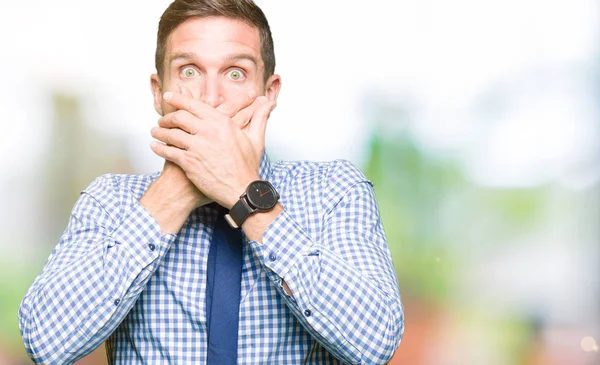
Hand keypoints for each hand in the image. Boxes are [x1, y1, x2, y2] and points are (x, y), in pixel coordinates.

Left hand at [150, 91, 275, 208]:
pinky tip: (155, 147)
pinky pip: (169, 151)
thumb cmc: (248, 166)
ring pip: (171, 134)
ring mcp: (197, 147)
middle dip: (167, 117)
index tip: (169, 97)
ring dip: (160, 132)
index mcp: (221, 122)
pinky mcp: (189, 162)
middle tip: (162, 119)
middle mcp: (208, 131)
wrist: (241, 190)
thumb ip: (259, 118)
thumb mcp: (255, 139)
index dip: (178, 99)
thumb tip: (268, 103)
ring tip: (155, 132)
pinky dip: (159, 148)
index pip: (194, 105)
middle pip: (179, 117)